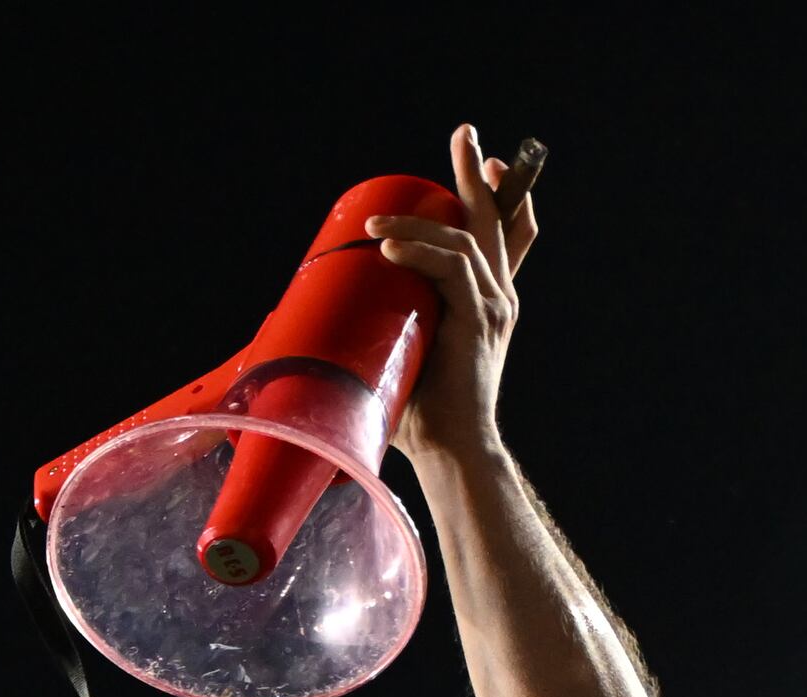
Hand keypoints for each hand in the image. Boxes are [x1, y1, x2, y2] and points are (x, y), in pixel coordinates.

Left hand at [373, 127, 540, 464]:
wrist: (452, 452)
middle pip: (496, 220)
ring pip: (464, 239)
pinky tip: (388, 248)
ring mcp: (493, 306)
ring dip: (418, 223)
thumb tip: (303, 338)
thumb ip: (371, 342)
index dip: (501, 199)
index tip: (485, 165)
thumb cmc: (418, 422)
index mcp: (486, 304)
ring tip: (374, 227)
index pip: (504, 239)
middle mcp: (498, 297)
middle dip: (477, 175)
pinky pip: (452, 270)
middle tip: (464, 134)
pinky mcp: (479, 321)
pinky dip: (419, 253)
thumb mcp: (396, 366)